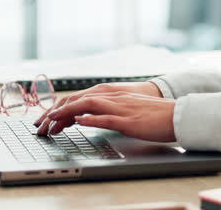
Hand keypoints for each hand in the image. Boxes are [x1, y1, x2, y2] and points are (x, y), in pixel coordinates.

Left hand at [34, 90, 175, 142]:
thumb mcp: (129, 110)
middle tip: (42, 123)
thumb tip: (87, 117)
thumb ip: (109, 111)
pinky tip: (79, 121)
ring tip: (51, 122)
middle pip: (79, 100)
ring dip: (67, 113)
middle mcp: (115, 98)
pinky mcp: (128, 120)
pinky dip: (90, 118)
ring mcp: (121, 108)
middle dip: (57, 111)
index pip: (81, 98)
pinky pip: (106, 117)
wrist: (178, 115)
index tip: (48, 118)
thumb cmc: (156, 116)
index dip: (62, 107)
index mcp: (114, 96)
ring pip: (87, 105)